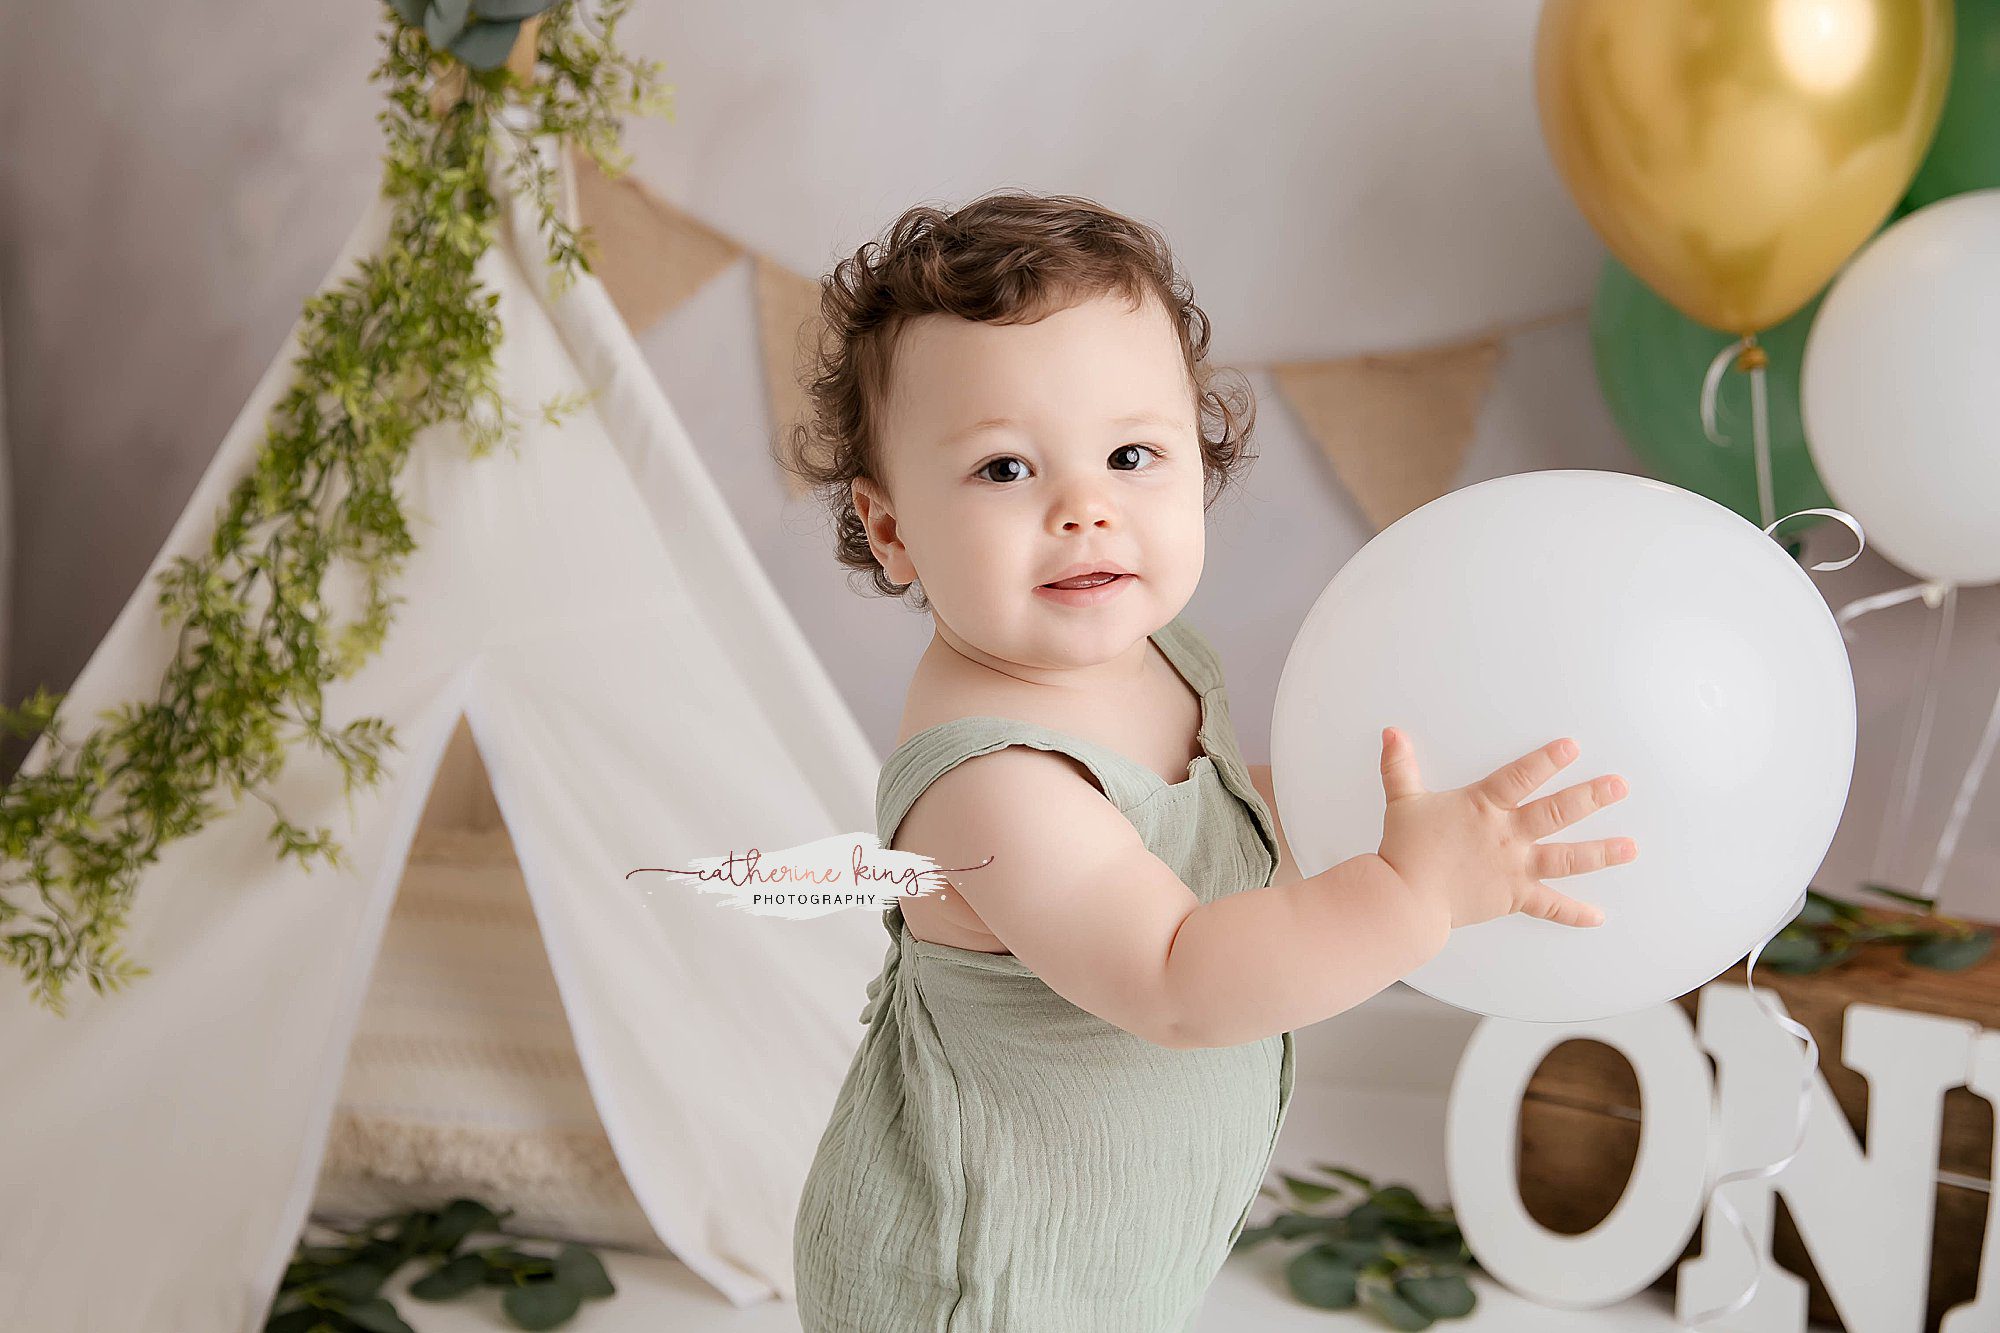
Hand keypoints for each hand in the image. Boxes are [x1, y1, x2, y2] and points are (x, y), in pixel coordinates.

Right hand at [1375, 727, 1635, 929]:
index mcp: (1483, 808)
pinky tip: (1599, 917)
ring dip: (1600, 852)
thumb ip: (1400, 766)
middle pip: (1556, 812)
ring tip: (1630, 847)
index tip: (1572, 748)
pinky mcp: (1514, 897)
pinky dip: (1574, 914)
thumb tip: (1392, 734)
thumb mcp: (1402, 801)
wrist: (1406, 898)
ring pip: (1565, 858)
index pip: (1520, 778)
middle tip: (1620, 786)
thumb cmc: (1406, 851)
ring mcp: (1515, 868)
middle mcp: (1506, 836)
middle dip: (1591, 797)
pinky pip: (1549, 907)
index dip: (1546, 761)